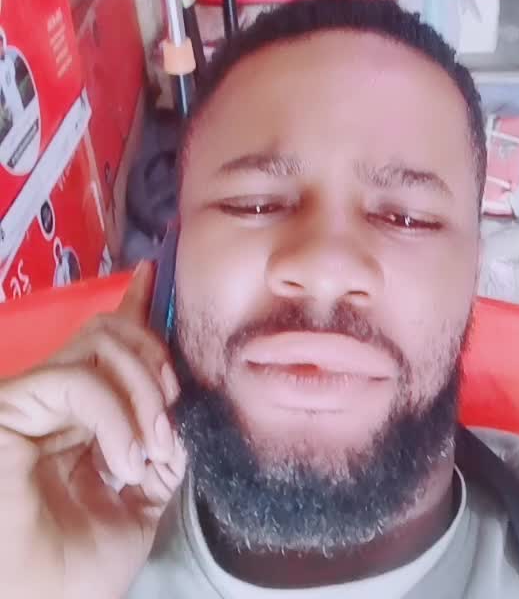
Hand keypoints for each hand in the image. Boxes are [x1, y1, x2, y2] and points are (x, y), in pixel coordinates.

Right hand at [0, 262, 185, 598]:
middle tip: (168, 413)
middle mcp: (55, 401)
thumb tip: (177, 420)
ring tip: (150, 445)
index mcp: (82, 419)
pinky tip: (126, 457)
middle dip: (155, 357)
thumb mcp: (139, 508)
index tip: (151, 275)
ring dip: (143, 388)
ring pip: (101, 343)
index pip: (106, 346)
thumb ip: (159, 456)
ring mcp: (32, 401)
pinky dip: (116, 412)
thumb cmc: (75, 574)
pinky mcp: (13, 406)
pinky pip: (79, 378)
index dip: (132, 306)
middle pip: (110, 331)